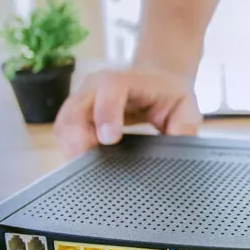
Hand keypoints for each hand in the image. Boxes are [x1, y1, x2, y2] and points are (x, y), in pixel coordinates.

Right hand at [54, 68, 201, 158]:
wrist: (157, 80)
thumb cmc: (169, 93)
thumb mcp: (186, 107)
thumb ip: (185, 128)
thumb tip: (181, 150)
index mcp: (126, 79)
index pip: (110, 88)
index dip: (106, 112)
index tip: (109, 139)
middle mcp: (97, 86)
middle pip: (76, 108)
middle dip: (78, 138)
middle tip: (89, 165)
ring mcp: (83, 99)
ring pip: (65, 123)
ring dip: (71, 147)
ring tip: (87, 170)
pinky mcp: (76, 114)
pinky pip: (64, 132)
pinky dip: (70, 149)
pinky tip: (84, 164)